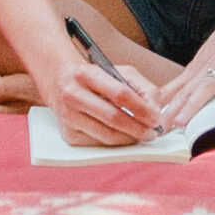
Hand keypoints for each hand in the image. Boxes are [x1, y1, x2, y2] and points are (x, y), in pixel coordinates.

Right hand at [49, 54, 164, 148]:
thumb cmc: (94, 77)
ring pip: (107, 136)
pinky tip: (124, 137)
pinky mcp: (69, 135)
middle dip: (138, 128)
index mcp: (87, 74)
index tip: (156, 118)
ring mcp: (69, 117)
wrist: (59, 81)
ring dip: (130, 139)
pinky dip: (116, 143)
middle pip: (114, 118)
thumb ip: (141, 87)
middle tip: (153, 133)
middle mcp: (74, 95)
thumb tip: (155, 111)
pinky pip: (99, 144)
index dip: (141, 108)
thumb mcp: (118, 71)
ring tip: (143, 136)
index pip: (120, 93)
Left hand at [158, 0, 214, 131]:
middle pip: (187, 92)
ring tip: (182, 120)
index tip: (153, 120)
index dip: (165, 104)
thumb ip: (201, 71)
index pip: (178, 88)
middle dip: (172, 111)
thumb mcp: (212, 51)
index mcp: (201, 65)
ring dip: (193, 105)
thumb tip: (188, 89)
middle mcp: (210, 66)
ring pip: (207, 88)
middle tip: (159, 128)